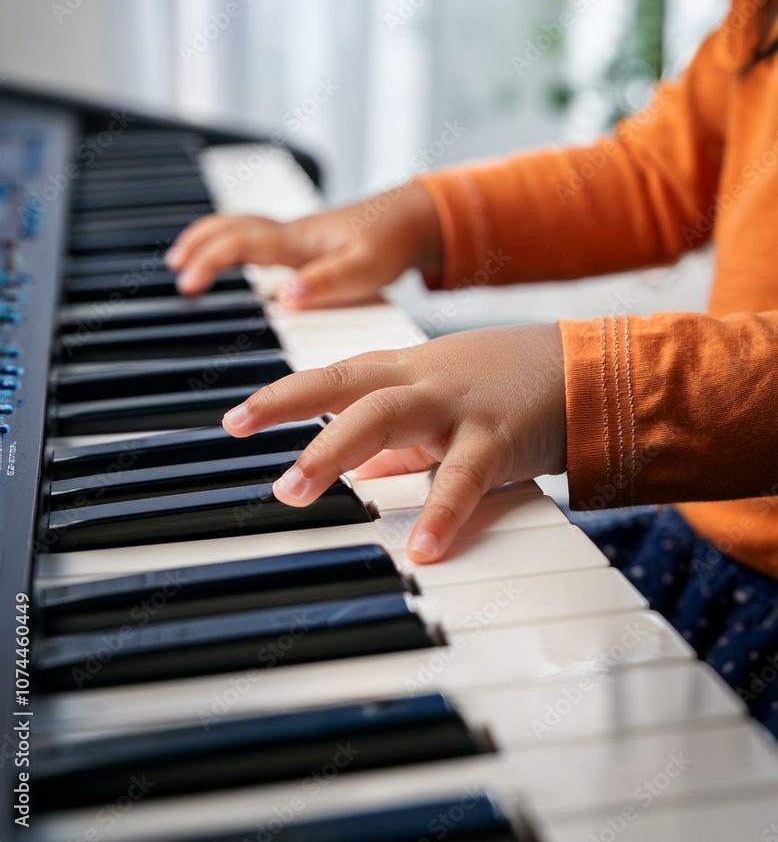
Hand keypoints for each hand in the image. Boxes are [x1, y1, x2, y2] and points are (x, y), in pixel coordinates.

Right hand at [165, 182, 442, 306]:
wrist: (416, 219)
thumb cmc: (393, 241)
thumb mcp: (367, 268)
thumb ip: (327, 283)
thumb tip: (282, 298)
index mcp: (298, 239)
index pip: (239, 242)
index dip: (207, 260)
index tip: (186, 284)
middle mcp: (292, 234)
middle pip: (231, 227)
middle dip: (198, 244)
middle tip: (174, 267)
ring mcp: (299, 237)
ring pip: (243, 228)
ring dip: (212, 239)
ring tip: (189, 259)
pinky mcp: (309, 244)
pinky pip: (260, 239)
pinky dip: (237, 244)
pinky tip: (242, 262)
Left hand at [222, 325, 566, 562]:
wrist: (583, 368)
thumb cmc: (504, 386)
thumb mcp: (442, 403)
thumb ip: (397, 439)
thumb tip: (356, 472)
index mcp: (406, 373)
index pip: (333, 376)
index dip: (282, 395)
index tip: (235, 419)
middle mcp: (422, 382)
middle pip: (345, 384)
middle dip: (288, 404)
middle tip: (241, 429)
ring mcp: (457, 407)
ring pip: (386, 417)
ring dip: (335, 449)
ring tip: (295, 488)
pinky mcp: (498, 438)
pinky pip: (463, 477)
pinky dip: (441, 513)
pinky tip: (423, 550)